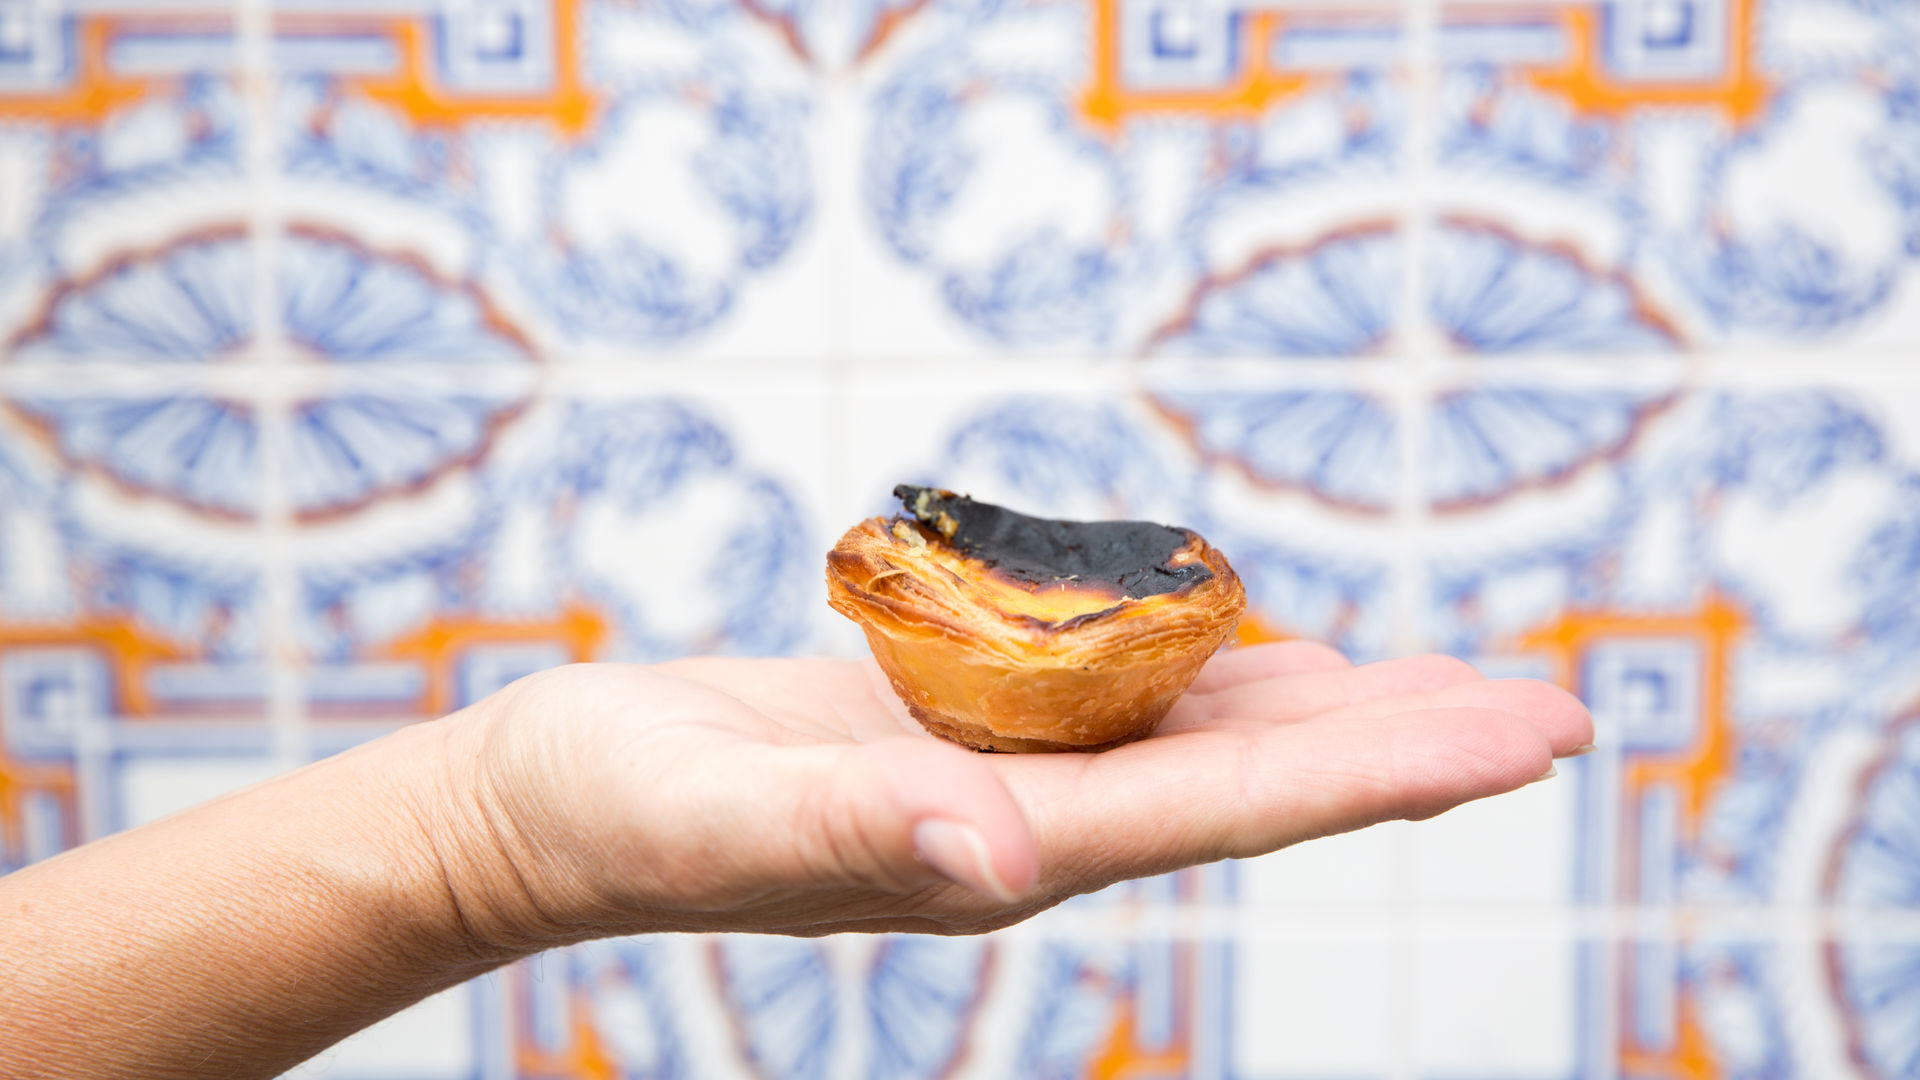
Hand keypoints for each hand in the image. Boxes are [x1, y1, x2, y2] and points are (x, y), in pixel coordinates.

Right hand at [431, 643, 1592, 945]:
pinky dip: (1208, 668)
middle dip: (1406, 742)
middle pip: (1256, 775)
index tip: (1523, 736)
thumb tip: (996, 861)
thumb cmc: (611, 817)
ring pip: (1202, 734)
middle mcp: (1029, 821)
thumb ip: (851, 834)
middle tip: (1555, 708)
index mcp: (1003, 849)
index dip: (1385, 769)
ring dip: (1333, 710)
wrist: (547, 809)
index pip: (1233, 808)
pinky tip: (1259, 647)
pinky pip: (1114, 694)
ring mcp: (997, 775)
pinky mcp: (954, 726)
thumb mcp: (713, 815)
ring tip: (1450, 685)